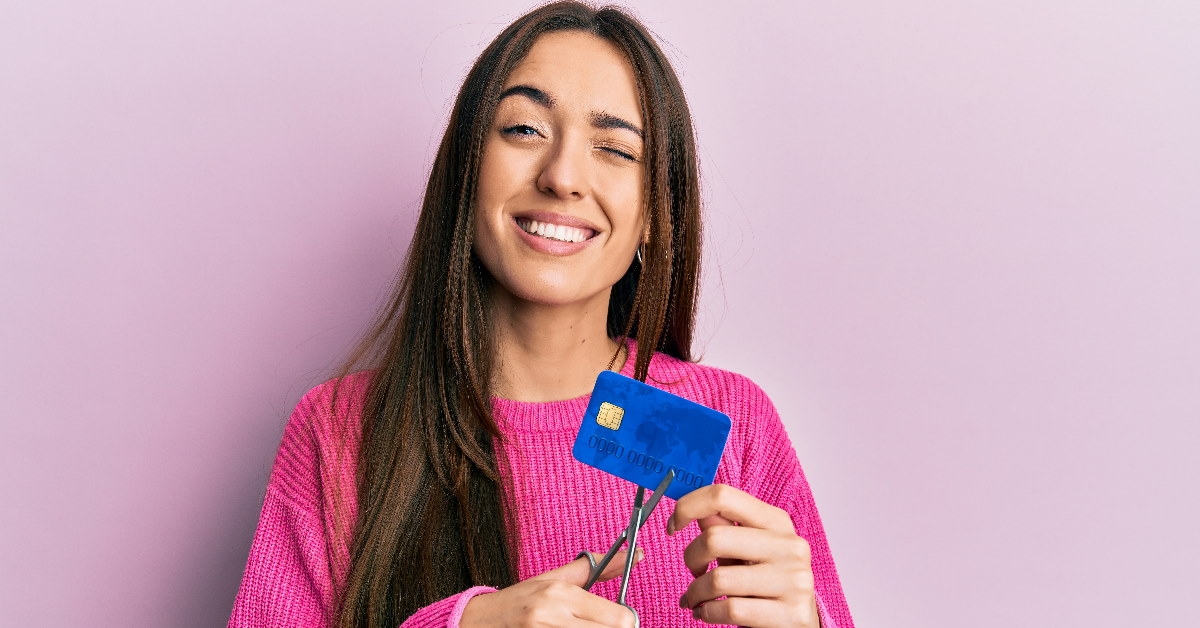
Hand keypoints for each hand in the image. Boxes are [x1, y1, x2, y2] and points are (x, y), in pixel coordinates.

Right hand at [459, 549, 640, 626]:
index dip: (626, 622)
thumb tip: (633, 555)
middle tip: (600, 625)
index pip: (620, 618)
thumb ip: (595, 568)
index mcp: (560, 594)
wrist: (477, 622)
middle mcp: (552, 616)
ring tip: (582, 627)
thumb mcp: (553, 579)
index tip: (620, 621)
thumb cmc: (518, 601)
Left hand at [668, 485, 818, 627]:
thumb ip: (724, 528)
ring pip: (718, 579)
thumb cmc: (768, 584)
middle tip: (693, 571)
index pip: (723, 496)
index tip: (673, 525)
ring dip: (696, 593)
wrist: (801, 624)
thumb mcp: (749, 551)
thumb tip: (694, 510)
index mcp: (777, 522)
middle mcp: (790, 546)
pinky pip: (730, 609)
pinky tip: (707, 612)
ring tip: (698, 598)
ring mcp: (794, 580)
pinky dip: (707, 612)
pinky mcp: (790, 613)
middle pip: (714, 539)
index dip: (688, 507)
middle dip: (691, 558)